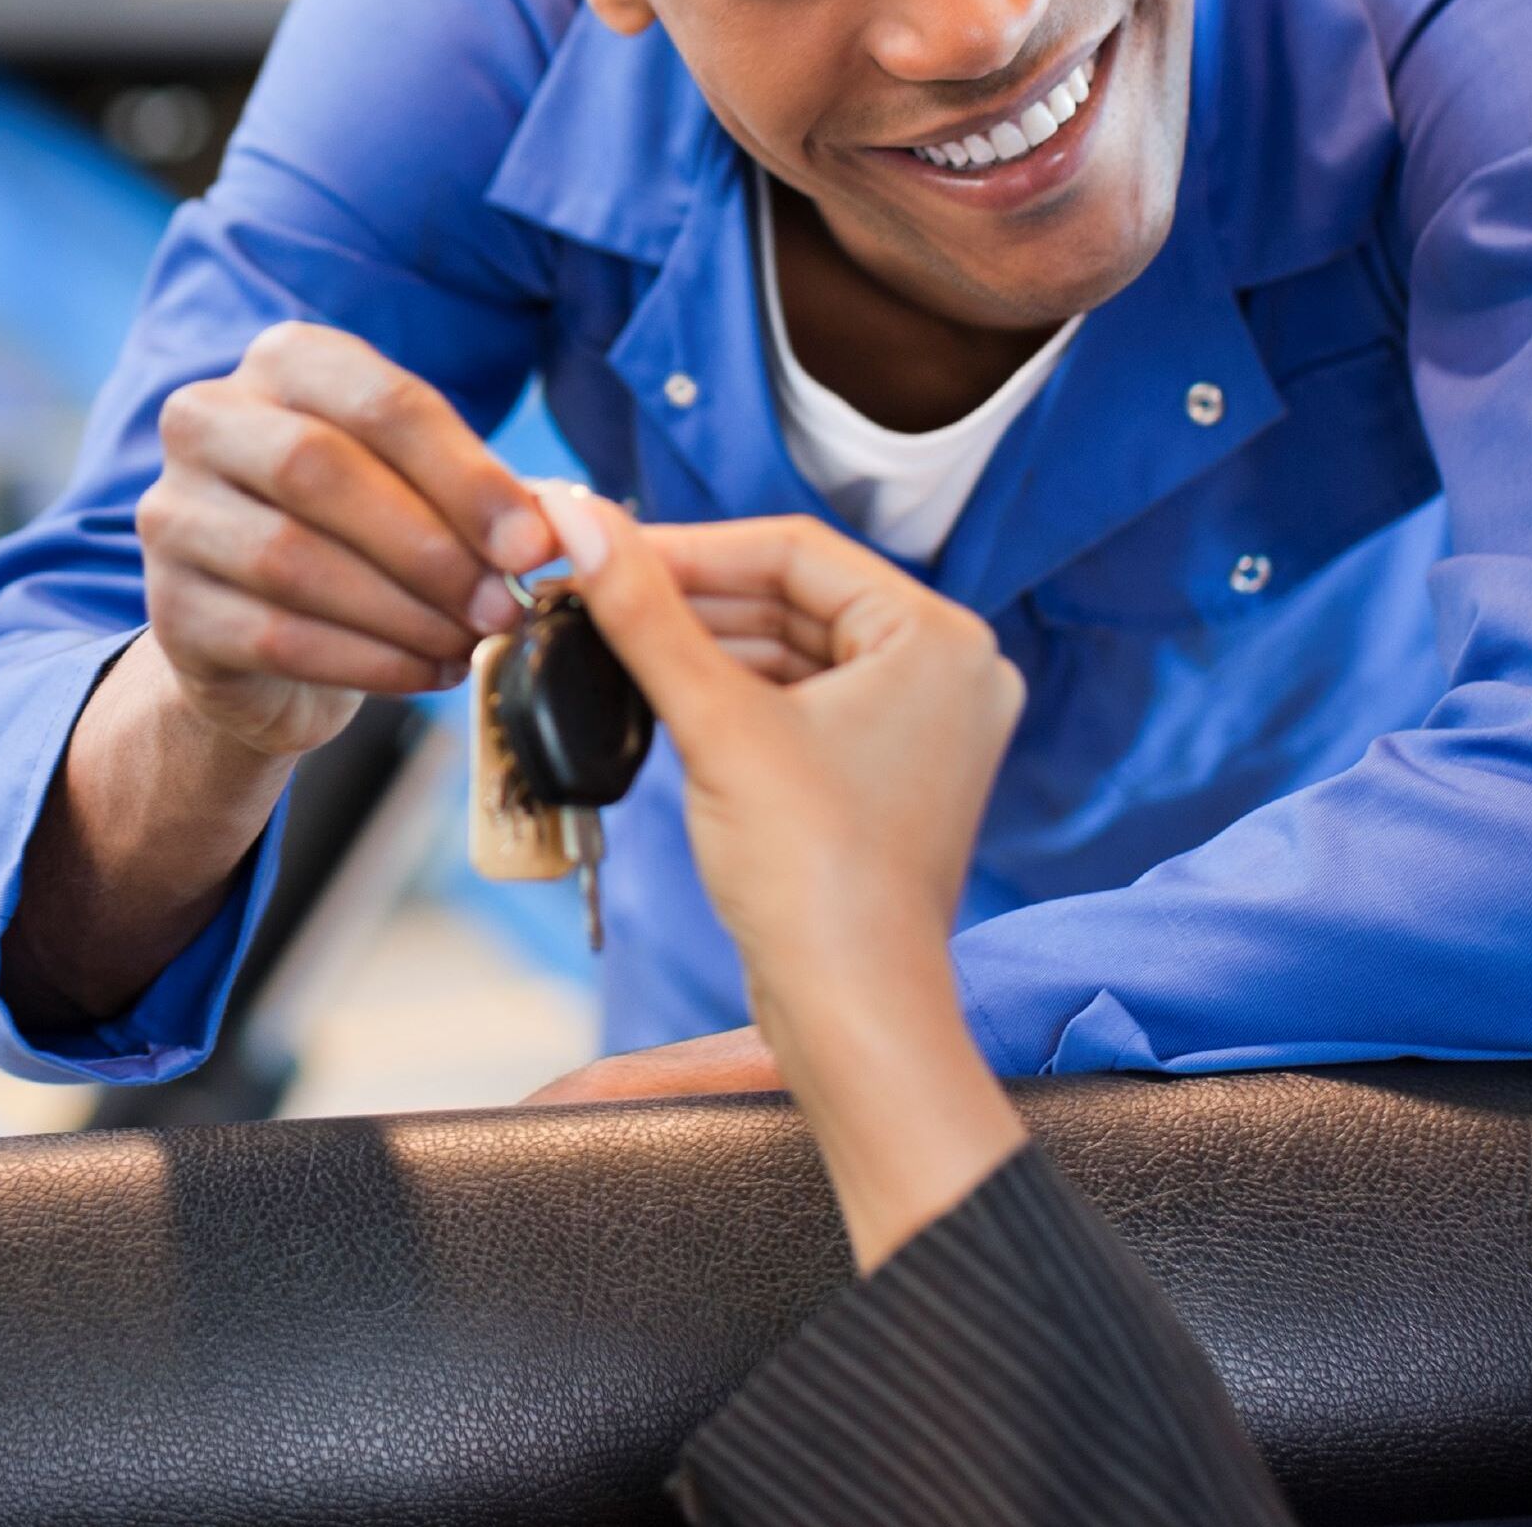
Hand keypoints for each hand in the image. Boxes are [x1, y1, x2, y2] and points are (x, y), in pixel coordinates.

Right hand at [134, 320, 559, 758]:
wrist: (267, 644)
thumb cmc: (365, 542)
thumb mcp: (421, 493)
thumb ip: (481, 499)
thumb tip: (555, 529)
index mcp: (284, 361)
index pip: (380, 403)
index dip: (466, 476)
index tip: (534, 545)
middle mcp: (207, 420)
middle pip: (319, 468)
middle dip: (429, 545)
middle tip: (503, 605)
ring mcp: (174, 512)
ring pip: (292, 558)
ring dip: (401, 611)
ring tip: (470, 643)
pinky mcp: (171, 607)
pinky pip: (274, 635)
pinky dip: (367, 661)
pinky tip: (426, 674)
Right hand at [530, 487, 1029, 1265]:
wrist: (850, 1010)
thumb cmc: (813, 875)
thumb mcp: (716, 723)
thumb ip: (645, 612)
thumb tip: (580, 521)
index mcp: (940, 638)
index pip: (795, 550)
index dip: (688, 545)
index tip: (602, 545)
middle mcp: (951, 670)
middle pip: (795, 597)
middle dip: (691, 596)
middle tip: (593, 588)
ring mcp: (923, 726)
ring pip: (794, 649)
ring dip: (705, 644)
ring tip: (610, 635)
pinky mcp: (887, 772)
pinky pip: (803, 701)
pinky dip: (735, 694)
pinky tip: (660, 689)